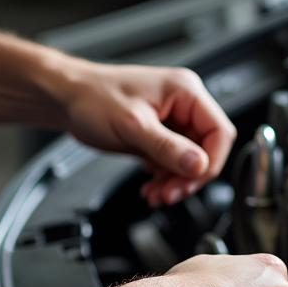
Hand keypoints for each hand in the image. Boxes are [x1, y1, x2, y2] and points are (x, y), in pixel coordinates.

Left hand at [56, 59, 236, 206]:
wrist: (68, 98)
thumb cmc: (93, 97)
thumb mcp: (132, 125)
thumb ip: (167, 147)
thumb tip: (198, 165)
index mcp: (185, 91)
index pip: (219, 131)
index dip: (211, 160)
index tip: (192, 179)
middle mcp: (182, 104)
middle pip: (206, 149)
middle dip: (188, 176)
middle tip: (168, 193)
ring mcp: (171, 120)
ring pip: (190, 160)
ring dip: (175, 181)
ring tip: (155, 194)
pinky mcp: (159, 133)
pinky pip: (173, 161)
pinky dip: (164, 177)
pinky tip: (150, 186)